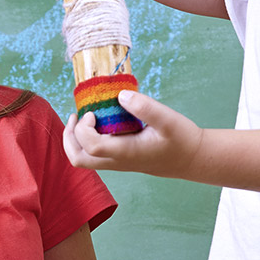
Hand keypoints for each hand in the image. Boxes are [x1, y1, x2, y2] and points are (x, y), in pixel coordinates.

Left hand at [63, 90, 203, 178]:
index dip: (83, 129)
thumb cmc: (181, 139)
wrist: (191, 159)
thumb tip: (120, 95)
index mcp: (125, 153)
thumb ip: (145, 107)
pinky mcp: (120, 160)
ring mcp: (117, 163)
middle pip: (78, 160)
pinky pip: (93, 155)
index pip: (91, 146)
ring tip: (83, 118)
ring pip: (84, 160)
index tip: (93, 112)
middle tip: (75, 116)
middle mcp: (117, 161)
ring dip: (75, 140)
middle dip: (69, 138)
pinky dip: (86, 140)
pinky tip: (99, 122)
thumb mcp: (168, 119)